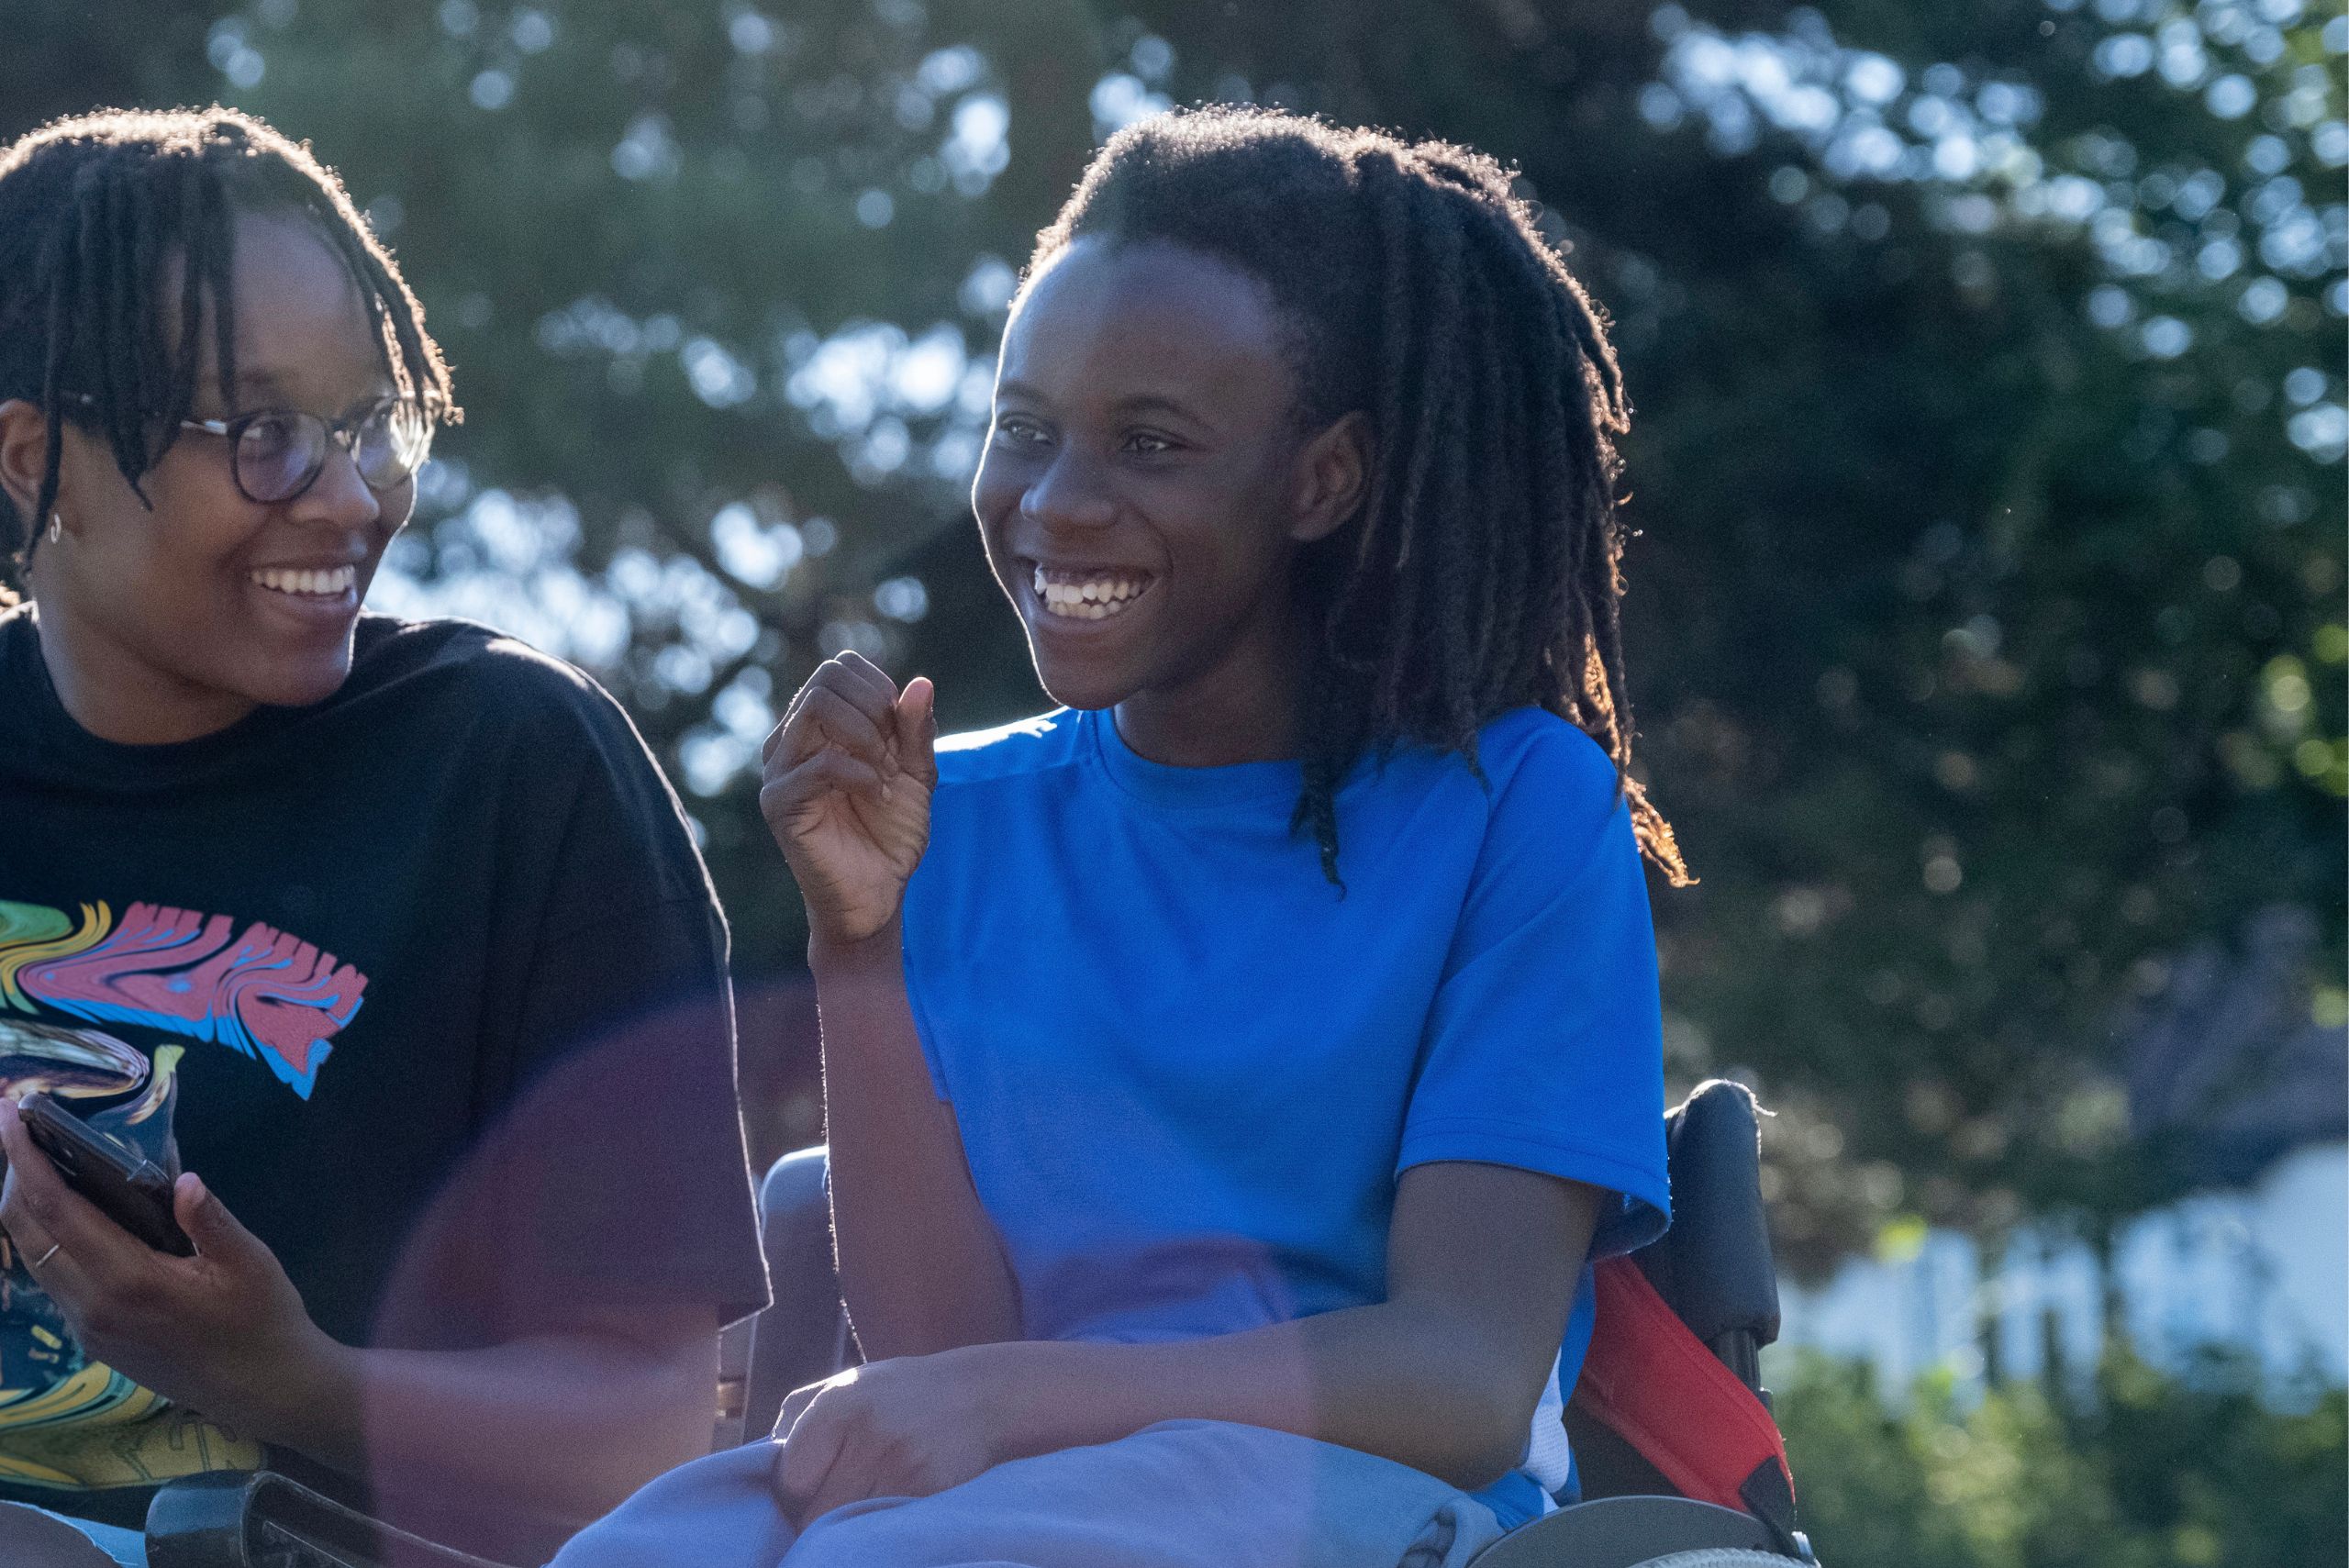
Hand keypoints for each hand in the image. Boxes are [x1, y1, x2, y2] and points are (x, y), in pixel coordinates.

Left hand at [0, 1098, 341, 1443]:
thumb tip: (181, 1177)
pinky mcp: (92, 1339)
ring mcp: (87, 1327)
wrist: (264, 1390)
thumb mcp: (250, 1261)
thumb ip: (210, 1219)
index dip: (27, 1162)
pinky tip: (65, 1213)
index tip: (13, 1117)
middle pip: (26, 1232)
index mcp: (128, 1281)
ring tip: (35, 1161)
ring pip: (31, 1257)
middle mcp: (92, 1306)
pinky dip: (43, 1237)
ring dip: (23, 1207)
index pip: (55, 1211)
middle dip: (14, 1175)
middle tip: (18, 1127)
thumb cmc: (263, 1319)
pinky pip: (51, 1278)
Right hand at [759, 653, 937, 946]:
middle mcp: (792, 739)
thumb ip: (916, 730)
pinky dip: (862, 773)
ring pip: (816, 705)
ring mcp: (780, 768)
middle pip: (826, 677)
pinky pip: (820, 762)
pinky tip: (877, 795)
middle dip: (875, 708)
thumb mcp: (916, 775)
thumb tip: (921, 682)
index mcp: (819, 726)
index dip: (879, 689)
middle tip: (892, 755)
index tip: (898, 733)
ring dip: (867, 735)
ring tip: (885, 775)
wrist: (877, 896)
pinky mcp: (779, 802)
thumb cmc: (891, 835)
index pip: (840, 667)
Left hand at [771, 1349, 1008, 1527]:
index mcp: (840, 1403)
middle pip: (815, 1514)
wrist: (983, 1396)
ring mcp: (904, 1467)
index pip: (790, 1480)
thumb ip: (796, 1421)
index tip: (806, 1491)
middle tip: (833, 1505)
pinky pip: (882, 1529)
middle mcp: (870, 1433)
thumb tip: (759, 1469)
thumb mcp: (846, 1385)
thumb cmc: (900, 1394)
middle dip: (817, 1517)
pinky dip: (878, 1528)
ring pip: (848, 1530)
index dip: (794, 1494)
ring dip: (847, 1528)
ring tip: (860, 1506)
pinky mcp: (931, 1494)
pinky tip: (886, 1509)